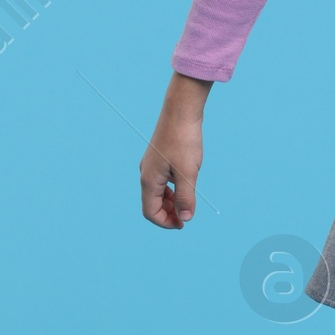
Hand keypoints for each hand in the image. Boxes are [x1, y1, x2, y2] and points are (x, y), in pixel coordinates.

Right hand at [140, 72, 212, 227]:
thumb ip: (186, 197)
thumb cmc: (184, 140)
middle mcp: (146, 173)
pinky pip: (162, 181)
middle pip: (152, 204)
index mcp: (149, 180)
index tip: (184, 223)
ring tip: (188, 202)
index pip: (151, 212)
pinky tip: (186, 184)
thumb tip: (186, 219)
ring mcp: (151, 165)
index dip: (166, 222)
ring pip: (157, 192)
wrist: (181, 111)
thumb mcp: (188, 172)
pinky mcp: (159, 158)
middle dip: (168, 214)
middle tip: (187, 216)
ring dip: (171, 202)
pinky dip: (171, 189)